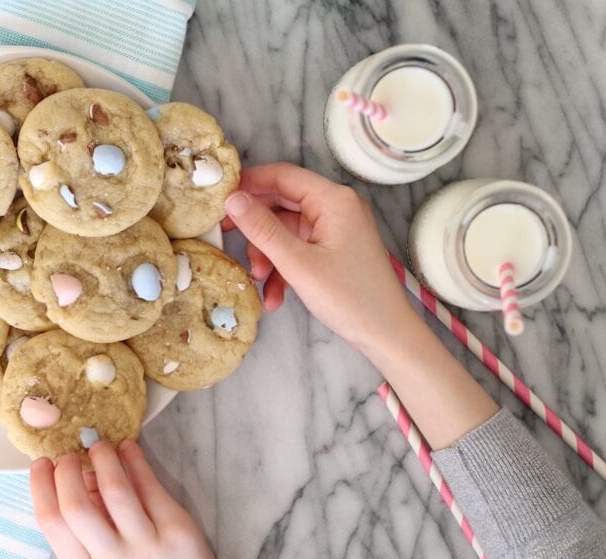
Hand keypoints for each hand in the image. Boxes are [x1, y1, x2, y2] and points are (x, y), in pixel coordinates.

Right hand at [30, 440, 242, 558]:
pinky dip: (135, 460)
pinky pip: (150, 486)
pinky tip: (128, 448)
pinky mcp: (176, 531)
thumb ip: (86, 527)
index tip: (41, 464)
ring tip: (100, 445)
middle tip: (70, 454)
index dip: (41, 487)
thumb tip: (80, 474)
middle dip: (68, 471)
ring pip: (116, 491)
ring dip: (103, 458)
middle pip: (77, 507)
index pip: (52, 524)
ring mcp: (147, 547)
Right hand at [225, 163, 496, 447]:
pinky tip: (273, 297)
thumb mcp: (298, 264)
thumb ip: (263, 229)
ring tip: (257, 280)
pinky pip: (298, 250)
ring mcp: (335, 230)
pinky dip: (283, 269)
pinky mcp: (334, 250)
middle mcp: (336, 207)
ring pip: (286, 231)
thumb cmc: (349, 297)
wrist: (387, 334)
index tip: (218, 199)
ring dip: (268, 255)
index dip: (248, 184)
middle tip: (226, 238)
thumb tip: (232, 199)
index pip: (282, 175)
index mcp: (333, 199)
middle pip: (282, 203)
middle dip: (255, 227)